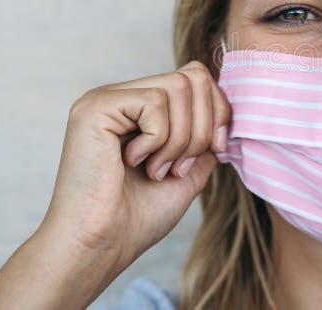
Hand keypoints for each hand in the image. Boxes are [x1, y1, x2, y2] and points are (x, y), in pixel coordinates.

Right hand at [40, 60, 230, 273]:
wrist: (101, 246)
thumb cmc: (137, 218)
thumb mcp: (189, 172)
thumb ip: (206, 139)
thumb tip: (225, 115)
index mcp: (141, 108)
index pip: (196, 77)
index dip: (218, 111)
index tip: (216, 150)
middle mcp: (123, 96)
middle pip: (193, 76)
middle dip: (202, 126)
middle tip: (178, 167)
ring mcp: (107, 98)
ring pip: (178, 87)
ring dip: (180, 138)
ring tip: (157, 169)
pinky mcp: (96, 106)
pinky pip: (155, 101)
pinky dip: (158, 138)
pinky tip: (133, 162)